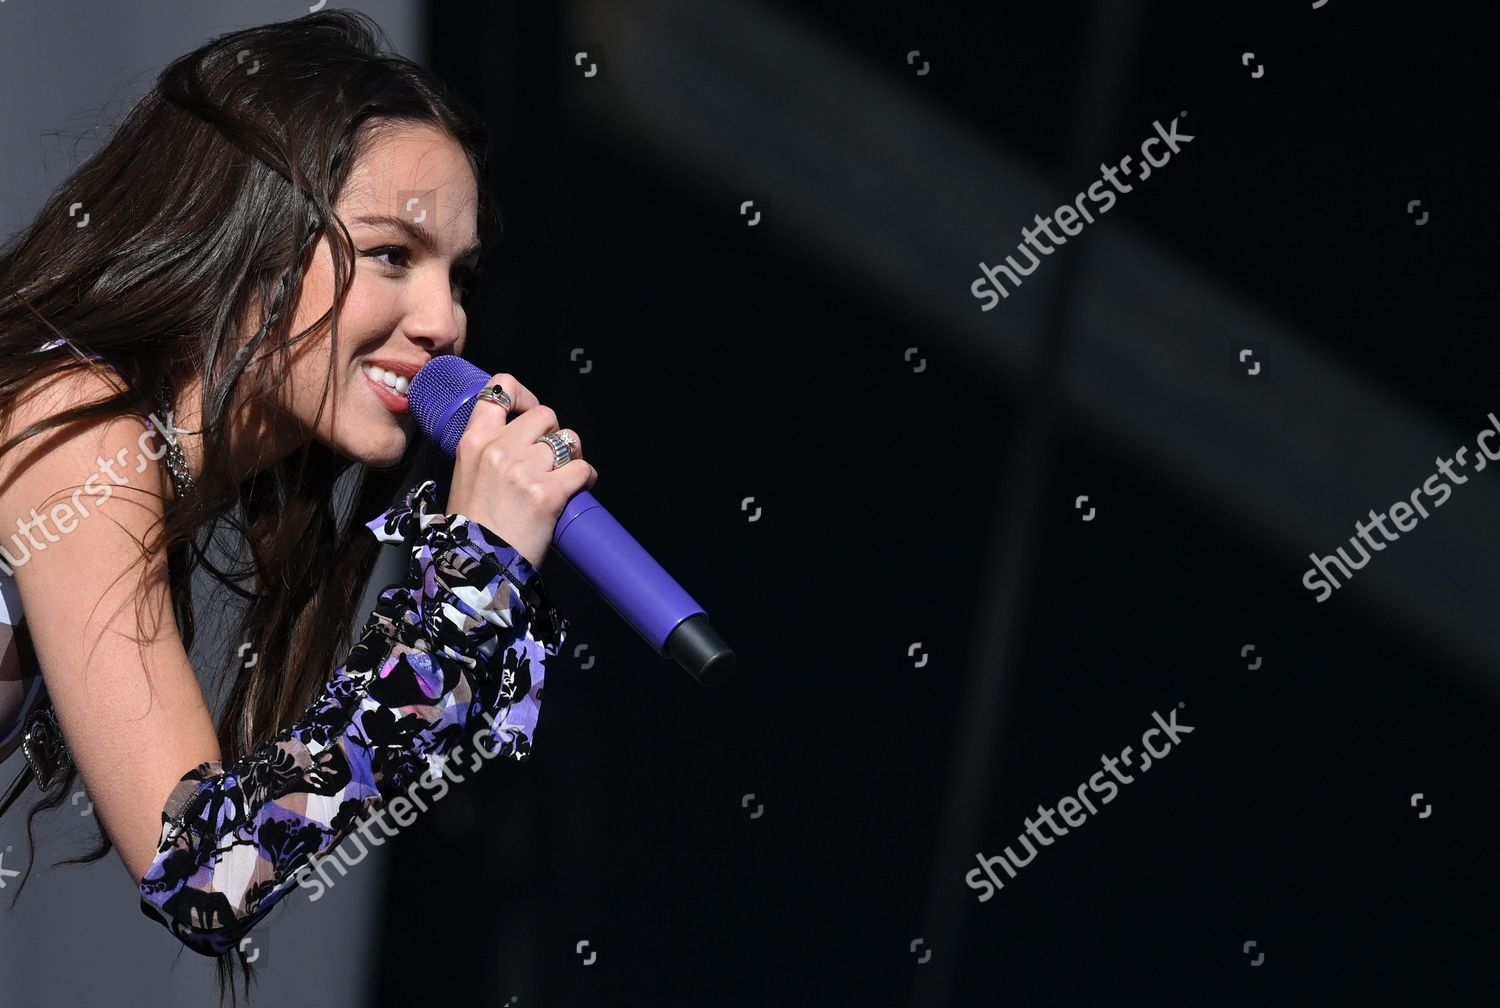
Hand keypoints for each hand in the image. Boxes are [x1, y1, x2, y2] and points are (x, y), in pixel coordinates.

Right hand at [443, 373, 597, 568]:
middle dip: (554, 433)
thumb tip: (518, 440)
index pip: (500, 389)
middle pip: (545, 414)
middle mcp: (499, 449)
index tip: (530, 413)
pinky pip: (582, 469)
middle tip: (552, 457)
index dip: (524, 395)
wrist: (478, 565)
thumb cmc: (472, 526)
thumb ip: (487, 452)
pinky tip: (578, 489)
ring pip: (567, 440)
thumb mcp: (465, 476)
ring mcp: (524, 470)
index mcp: (473, 442)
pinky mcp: (548, 493)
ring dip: (571, 456)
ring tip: (564, 475)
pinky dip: (586, 478)